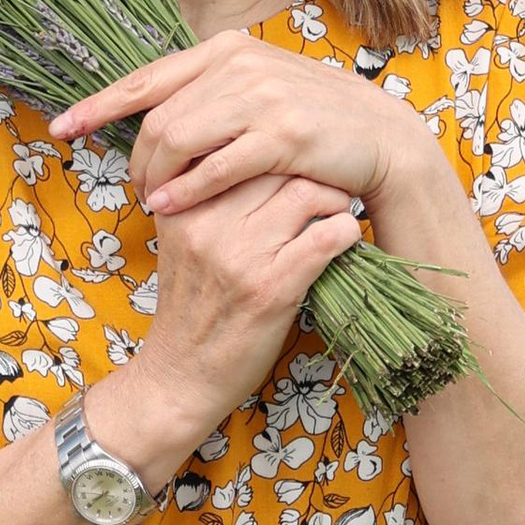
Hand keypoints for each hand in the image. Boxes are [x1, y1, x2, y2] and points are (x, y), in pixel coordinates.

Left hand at [54, 31, 428, 217]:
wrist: (384, 141)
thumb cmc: (316, 125)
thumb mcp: (260, 94)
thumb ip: (212, 94)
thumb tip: (156, 113)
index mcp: (228, 48)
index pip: (148, 78)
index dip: (99, 105)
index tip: (62, 129)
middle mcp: (241, 63)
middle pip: (157, 115)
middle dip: (135, 159)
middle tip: (134, 192)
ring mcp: (263, 97)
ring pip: (178, 138)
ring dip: (156, 177)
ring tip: (152, 204)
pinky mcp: (285, 136)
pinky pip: (217, 167)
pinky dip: (187, 190)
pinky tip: (171, 209)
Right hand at [90, 161, 366, 461]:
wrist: (180, 377)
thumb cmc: (191, 307)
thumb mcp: (182, 241)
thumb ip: (207, 198)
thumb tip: (255, 153)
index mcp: (182, 204)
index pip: (240, 148)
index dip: (278, 149)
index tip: (299, 161)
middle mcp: (206, 222)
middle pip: (276, 162)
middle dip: (312, 167)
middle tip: (330, 182)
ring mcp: (238, 255)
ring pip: (307, 192)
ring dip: (335, 199)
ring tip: (337, 211)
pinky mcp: (270, 289)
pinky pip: (325, 239)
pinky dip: (344, 233)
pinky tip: (343, 240)